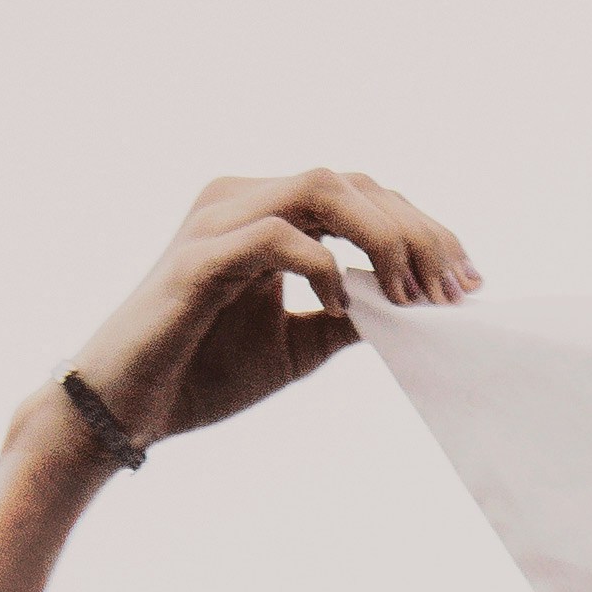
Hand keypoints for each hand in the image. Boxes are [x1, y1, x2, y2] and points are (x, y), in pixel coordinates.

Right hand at [56, 163, 473, 455]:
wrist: (123, 409)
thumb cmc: (199, 373)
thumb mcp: (296, 346)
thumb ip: (348, 317)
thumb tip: (410, 309)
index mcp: (264, 211)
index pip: (360, 193)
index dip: (422, 228)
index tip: (468, 281)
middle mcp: (240, 197)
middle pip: (352, 182)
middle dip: (418, 232)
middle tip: (456, 289)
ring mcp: (217, 220)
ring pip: (321, 190)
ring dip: (382, 237)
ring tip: (412, 294)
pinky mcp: (198, 258)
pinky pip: (277, 238)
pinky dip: (322, 268)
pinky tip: (342, 308)